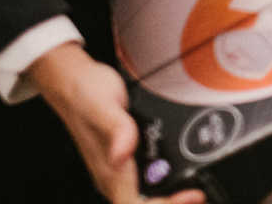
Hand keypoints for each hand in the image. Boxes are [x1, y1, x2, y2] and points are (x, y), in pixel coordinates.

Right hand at [29, 43, 204, 203]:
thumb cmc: (84, 92)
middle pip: (143, 203)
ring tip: (195, 184)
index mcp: (108, 170)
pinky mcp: (125, 156)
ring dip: (170, 193)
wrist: (73, 79)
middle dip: (172, 201)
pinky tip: (180, 166)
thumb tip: (121, 155)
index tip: (189, 194)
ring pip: (145, 193)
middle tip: (198, 192)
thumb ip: (116, 129)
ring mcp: (118, 167)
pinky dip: (165, 177)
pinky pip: (146, 176)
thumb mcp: (103, 105)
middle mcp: (112, 174)